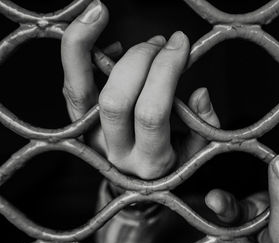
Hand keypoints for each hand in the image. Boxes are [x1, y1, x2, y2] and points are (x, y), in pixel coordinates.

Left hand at [61, 0, 219, 179]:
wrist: (134, 188)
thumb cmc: (170, 166)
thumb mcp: (196, 154)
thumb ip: (204, 126)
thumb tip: (198, 93)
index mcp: (150, 161)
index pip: (152, 112)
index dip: (166, 71)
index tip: (182, 43)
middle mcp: (114, 150)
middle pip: (116, 98)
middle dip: (140, 59)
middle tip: (160, 42)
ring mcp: (91, 136)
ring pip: (77, 89)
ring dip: (84, 45)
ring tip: (99, 12)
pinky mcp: (78, 122)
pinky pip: (72, 84)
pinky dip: (80, 53)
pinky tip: (98, 34)